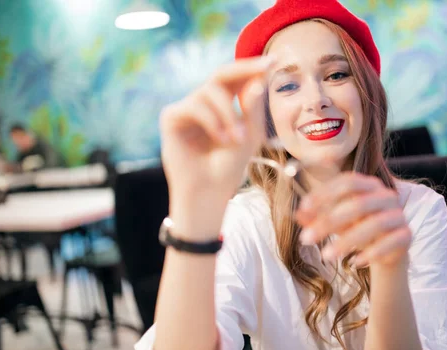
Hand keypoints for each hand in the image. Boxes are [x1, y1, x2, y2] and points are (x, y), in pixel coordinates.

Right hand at [160, 56, 274, 205]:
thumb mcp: (249, 135)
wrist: (209, 192)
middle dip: (244, 70)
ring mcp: (187, 108)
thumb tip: (258, 80)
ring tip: (237, 139)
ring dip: (228, 113)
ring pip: (209, 91)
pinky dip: (211, 121)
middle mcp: (204, 102)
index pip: (237, 78)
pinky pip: (193, 106)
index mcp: (224, 104)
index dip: (253, 67)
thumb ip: (252, 107)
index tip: (275, 60)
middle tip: (264, 70)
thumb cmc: (229, 167)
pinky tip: (221, 139)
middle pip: (221, 74)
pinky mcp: (171, 117)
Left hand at [295, 173, 411, 267]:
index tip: (303, 208)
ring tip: (325, 255)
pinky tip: (354, 262)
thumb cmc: (356, 228)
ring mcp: (398, 215)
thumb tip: (297, 214)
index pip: (347, 182)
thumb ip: (317, 216)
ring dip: (346, 241)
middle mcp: (386, 195)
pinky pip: (390, 242)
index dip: (325, 193)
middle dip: (328, 222)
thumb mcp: (333, 222)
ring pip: (373, 225)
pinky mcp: (406, 235)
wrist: (385, 250)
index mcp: (368, 185)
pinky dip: (371, 253)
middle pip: (357, 204)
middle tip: (305, 239)